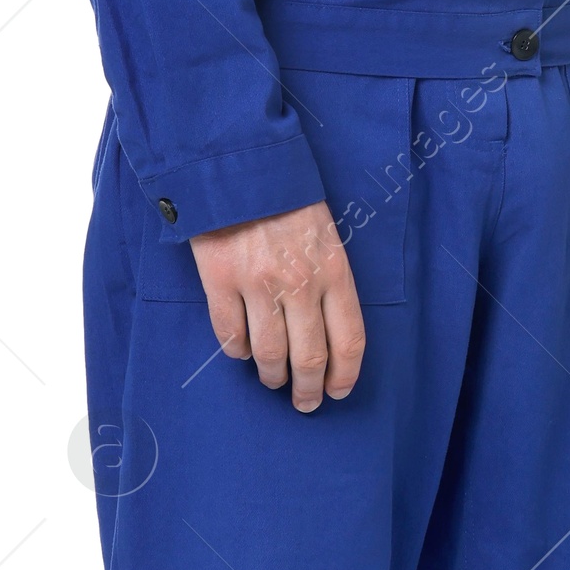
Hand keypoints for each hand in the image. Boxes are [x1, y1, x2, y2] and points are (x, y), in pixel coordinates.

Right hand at [191, 200, 365, 410]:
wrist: (239, 166)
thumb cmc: (288, 200)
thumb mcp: (326, 234)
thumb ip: (329, 279)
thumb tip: (326, 332)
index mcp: (333, 270)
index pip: (348, 339)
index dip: (345, 375)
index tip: (339, 392)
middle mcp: (299, 283)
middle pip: (310, 358)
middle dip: (309, 389)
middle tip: (305, 402)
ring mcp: (258, 284)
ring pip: (269, 353)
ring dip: (272, 376)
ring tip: (273, 381)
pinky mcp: (220, 280)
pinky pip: (230, 334)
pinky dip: (238, 351)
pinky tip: (243, 353)